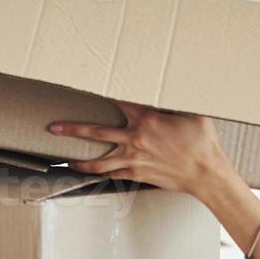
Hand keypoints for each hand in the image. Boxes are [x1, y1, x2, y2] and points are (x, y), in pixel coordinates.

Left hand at [48, 100, 234, 194]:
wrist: (206, 174)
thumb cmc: (203, 142)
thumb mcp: (193, 112)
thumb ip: (177, 98)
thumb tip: (173, 83)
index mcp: (147, 120)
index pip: (119, 101)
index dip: (103, 91)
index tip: (88, 86)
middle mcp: (136, 139)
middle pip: (95, 132)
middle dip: (72, 129)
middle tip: (53, 128)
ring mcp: (134, 160)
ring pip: (98, 161)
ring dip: (80, 160)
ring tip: (66, 159)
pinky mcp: (138, 175)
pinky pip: (113, 174)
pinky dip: (100, 173)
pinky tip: (91, 172)